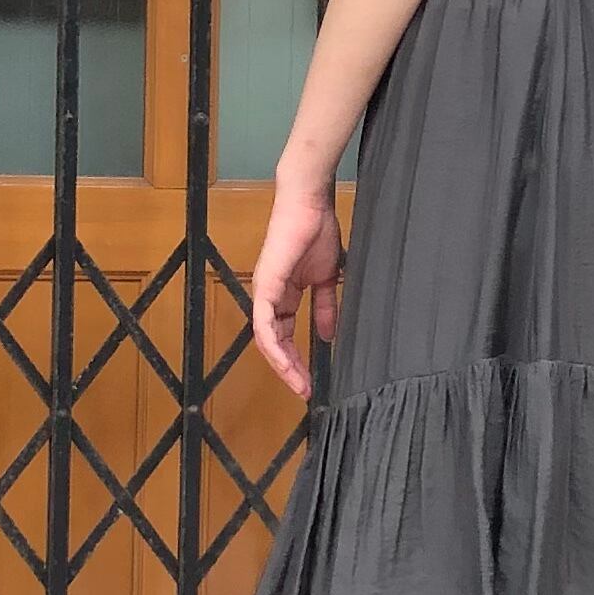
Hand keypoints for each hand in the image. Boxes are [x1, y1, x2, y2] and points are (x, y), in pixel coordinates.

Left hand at [250, 175, 345, 398]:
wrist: (310, 204)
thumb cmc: (317, 232)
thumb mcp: (327, 279)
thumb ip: (325, 307)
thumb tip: (328, 335)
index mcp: (284, 295)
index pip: (285, 336)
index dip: (296, 360)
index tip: (310, 381)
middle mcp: (270, 297)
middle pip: (274, 343)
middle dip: (289, 370)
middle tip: (304, 391)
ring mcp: (265, 292)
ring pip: (267, 339)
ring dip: (282, 364)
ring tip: (298, 383)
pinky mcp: (267, 285)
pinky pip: (265, 323)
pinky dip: (275, 345)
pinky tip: (286, 362)